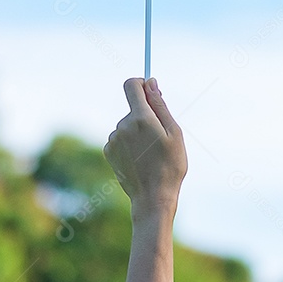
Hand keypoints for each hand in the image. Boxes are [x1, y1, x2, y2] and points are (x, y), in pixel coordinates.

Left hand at [104, 77, 187, 220]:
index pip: (132, 85)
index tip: (151, 91)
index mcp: (141, 118)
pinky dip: (129, 142)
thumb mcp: (174, 133)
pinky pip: (120, 137)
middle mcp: (122, 126)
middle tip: (160, 136)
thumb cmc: (170, 165)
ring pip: (127, 124)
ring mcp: (113, 139)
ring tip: (150, 152)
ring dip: (138, 130)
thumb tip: (151, 83)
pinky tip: (139, 158)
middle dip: (146, 114)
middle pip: (133, 107)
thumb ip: (160, 105)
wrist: (153, 197)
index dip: (141, 83)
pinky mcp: (108, 151)